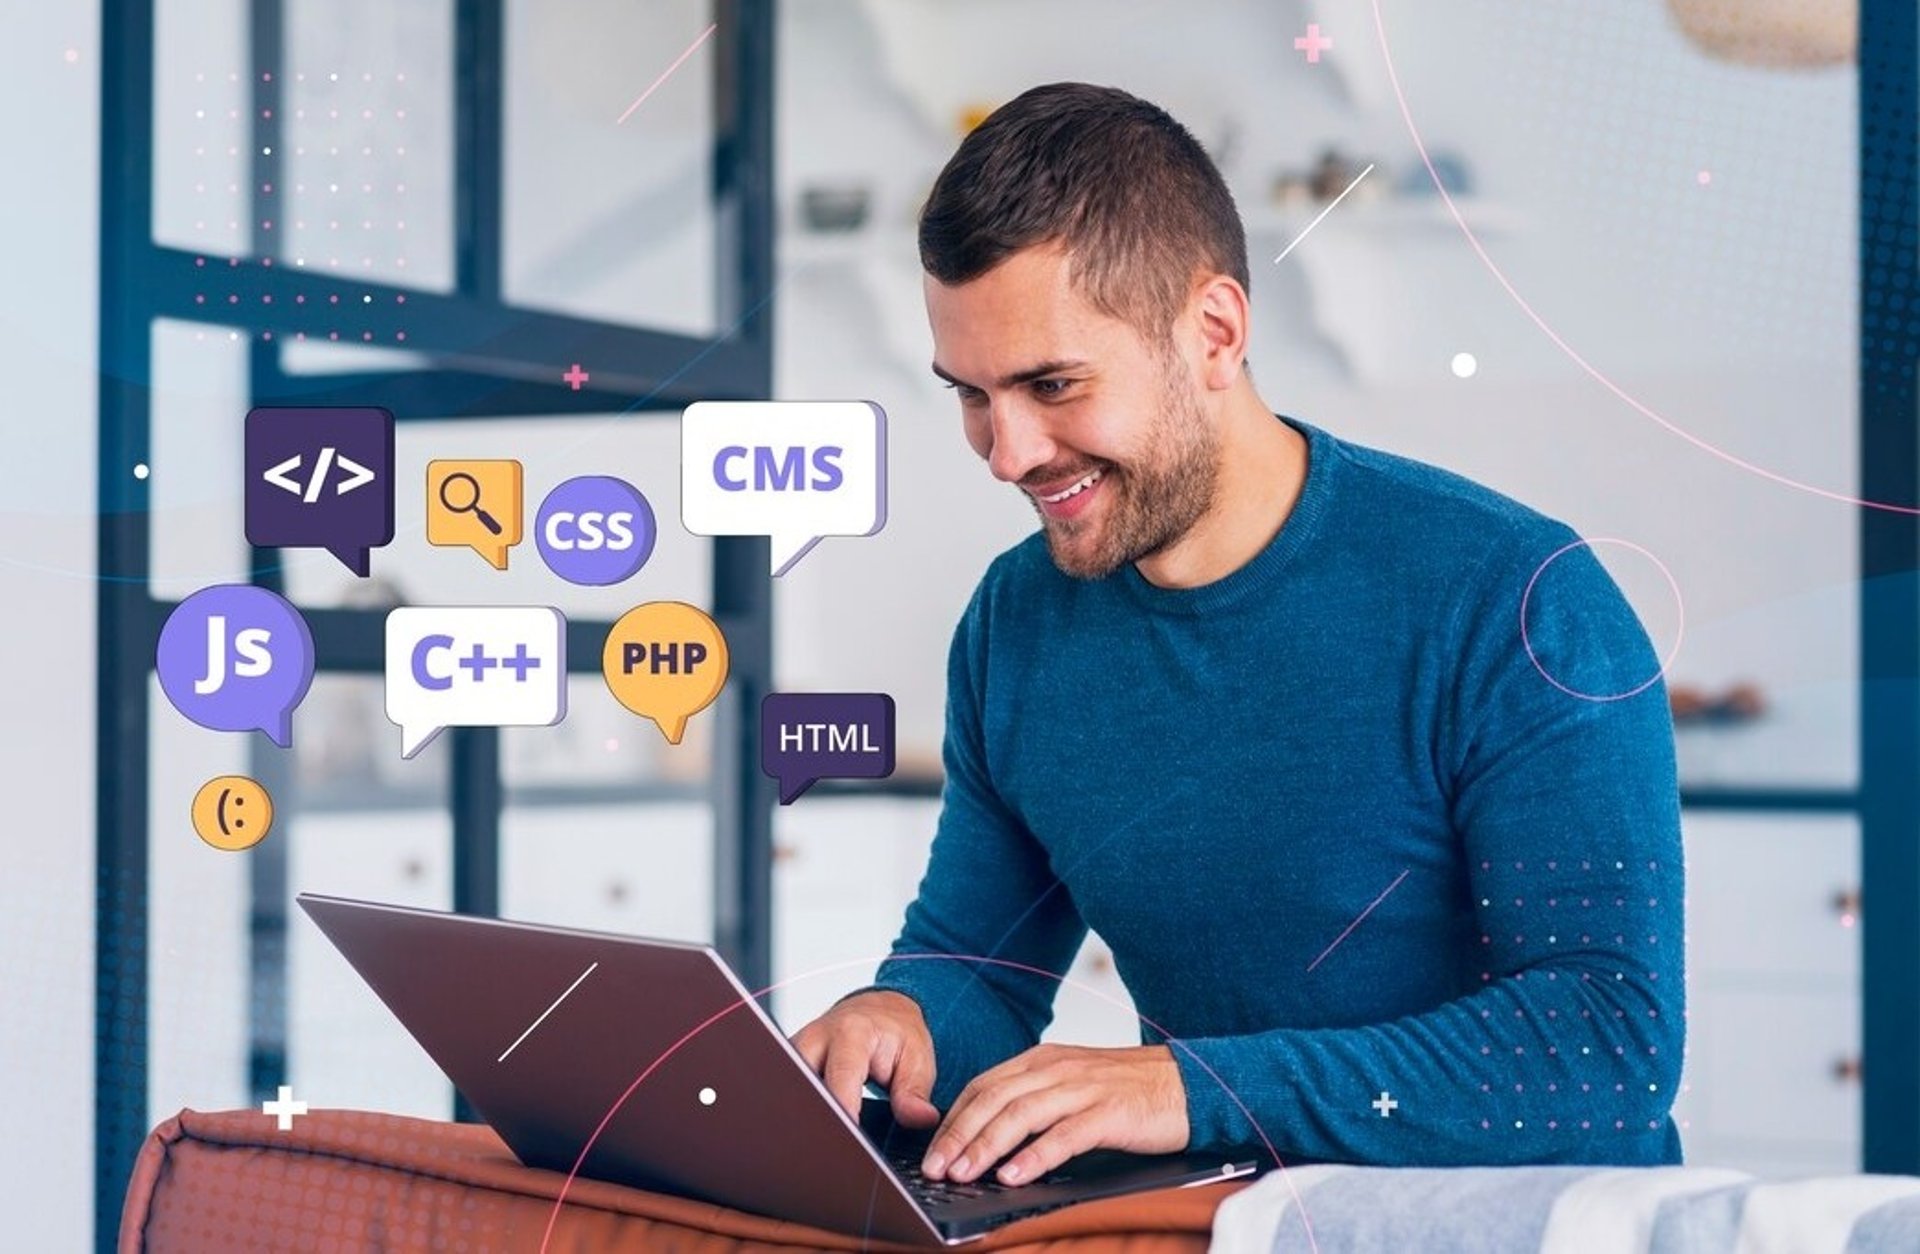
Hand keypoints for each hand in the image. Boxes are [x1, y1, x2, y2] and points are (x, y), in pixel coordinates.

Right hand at [790, 989, 940, 1129]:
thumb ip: (914, 1091)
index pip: (841, 1075)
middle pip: (804, 1083)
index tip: (850, 1139)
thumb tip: (921, 1119)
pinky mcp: (788, 1065)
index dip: (844, 1108)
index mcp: (851, 1032)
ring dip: (806, 1115)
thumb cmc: (896, 1034)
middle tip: (835, 1148)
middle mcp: (816, 1038)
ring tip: (825, 1144)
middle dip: (817, 1116)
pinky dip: (801, 1111)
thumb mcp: (916, 1058)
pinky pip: (789, 1091)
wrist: (877, 1011)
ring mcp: (797, 1050)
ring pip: (790, 1089)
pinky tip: (814, 1133)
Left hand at [920, 1043, 1188, 1186]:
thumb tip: (990, 1139)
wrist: (1189, 1083)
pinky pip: (1064, 1135)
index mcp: (1044, 1060)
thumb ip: (1036, 1102)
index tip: (933, 1151)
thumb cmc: (1129, 1092)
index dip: (954, 1119)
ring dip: (986, 1146)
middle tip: (936, 1168)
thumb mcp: (1073, 1086)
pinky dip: (1035, 1156)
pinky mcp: (1109, 1112)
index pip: (984, 1086)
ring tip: (964, 1175)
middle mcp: (1057, 1068)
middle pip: (994, 1099)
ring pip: (1021, 1114)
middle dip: (959, 1135)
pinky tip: (1015, 1175)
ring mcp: (1083, 1088)